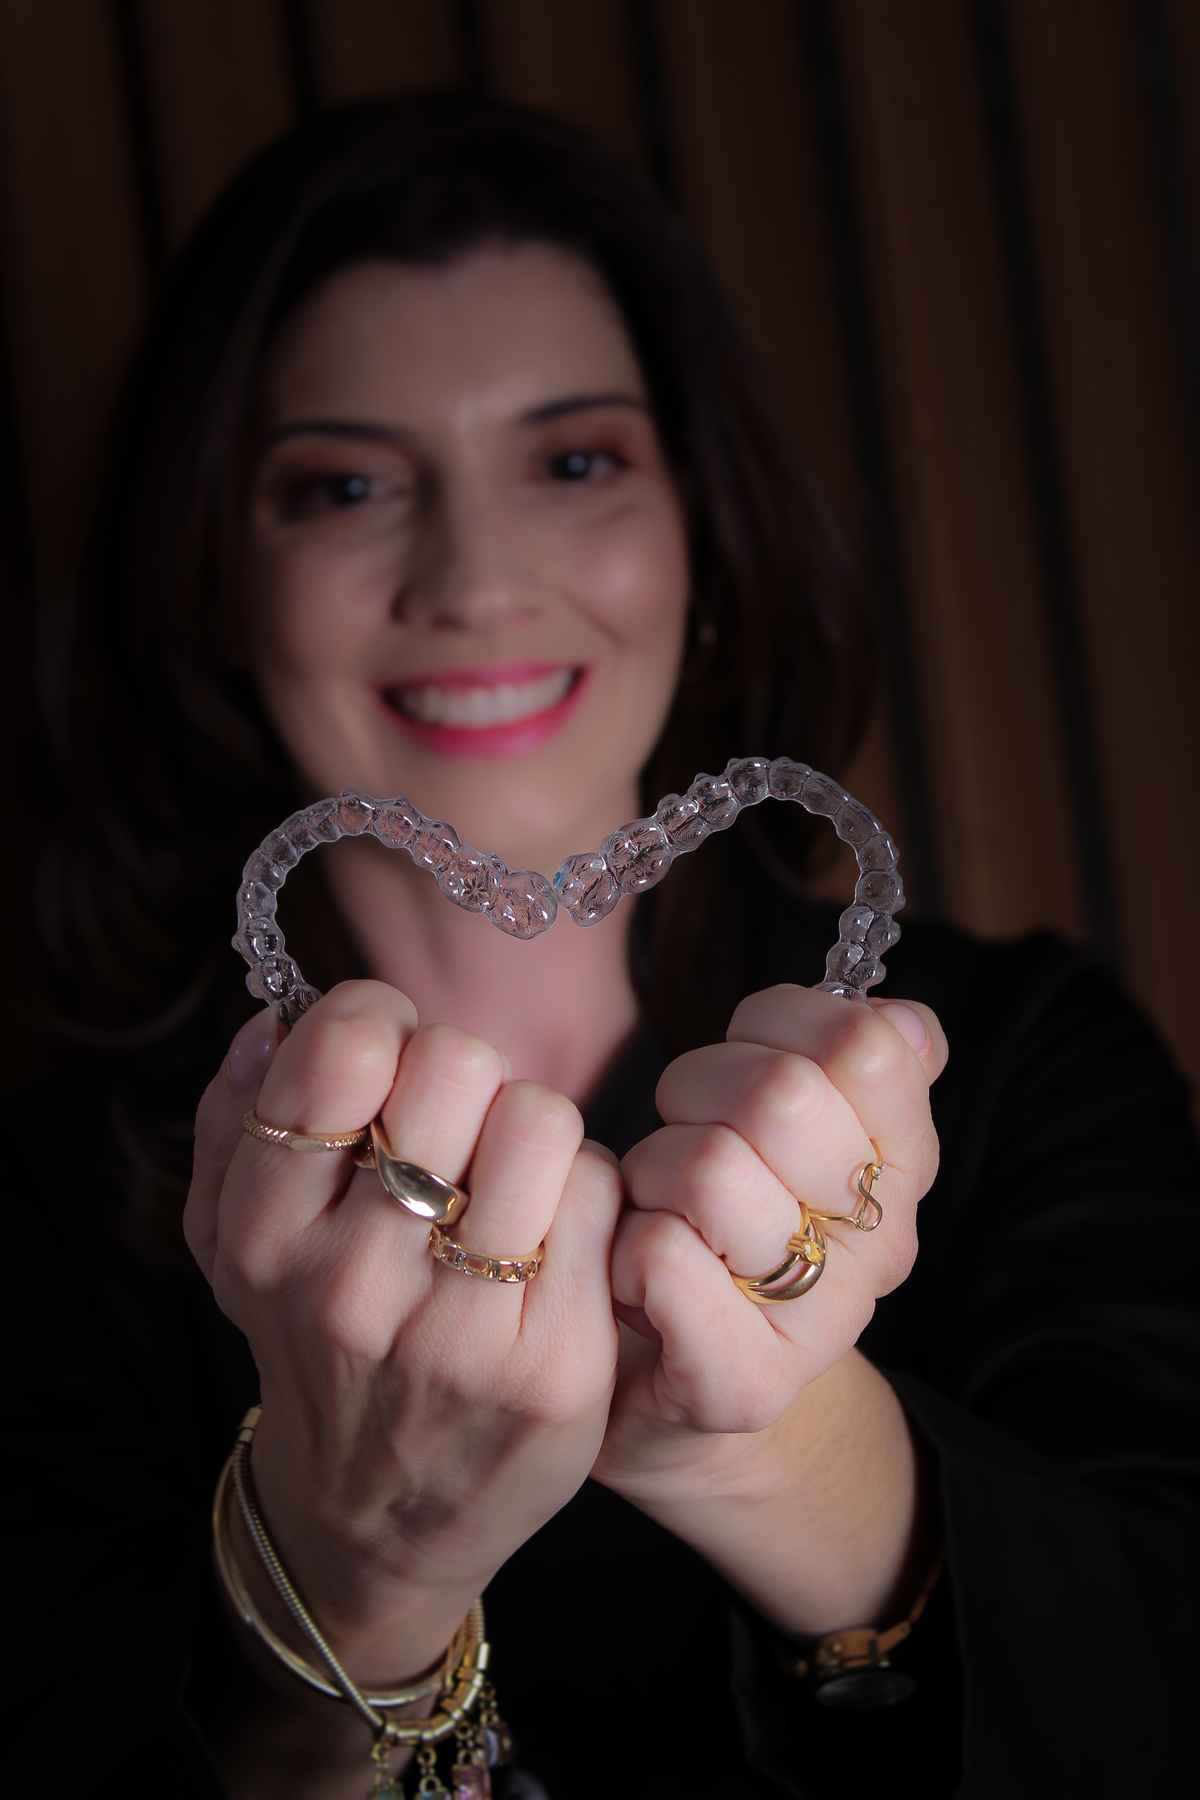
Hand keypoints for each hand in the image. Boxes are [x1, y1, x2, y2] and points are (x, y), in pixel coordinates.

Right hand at [185, 980, 621, 1686]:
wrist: (378, 1520)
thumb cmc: (317, 1344)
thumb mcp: (232, 1245)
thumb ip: (231, 1121)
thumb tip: (273, 1020)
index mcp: (267, 1236)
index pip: (343, 1050)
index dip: (382, 1017)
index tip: (390, 1053)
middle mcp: (355, 1284)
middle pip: (456, 1066)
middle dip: (465, 1072)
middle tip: (456, 1124)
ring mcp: (462, 1332)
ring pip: (540, 1121)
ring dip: (533, 1130)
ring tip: (508, 1177)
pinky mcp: (556, 1364)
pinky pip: (599, 1195)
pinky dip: (583, 1194)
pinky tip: (549, 1238)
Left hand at [591, 984, 945, 1632]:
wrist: (682, 1393)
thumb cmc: (718, 1228)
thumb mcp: (783, 1128)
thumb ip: (840, 1060)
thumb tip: (906, 1023)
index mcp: (902, 1167)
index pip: (867, 1044)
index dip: (777, 1021)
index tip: (744, 1052)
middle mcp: (882, 1246)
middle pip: (781, 1095)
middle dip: (697, 1089)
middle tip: (681, 1133)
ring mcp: (823, 1320)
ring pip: (709, 1170)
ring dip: (650, 1173)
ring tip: (656, 1209)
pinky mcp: (747, 1383)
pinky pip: (662, 1257)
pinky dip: (624, 1246)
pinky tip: (635, 1274)